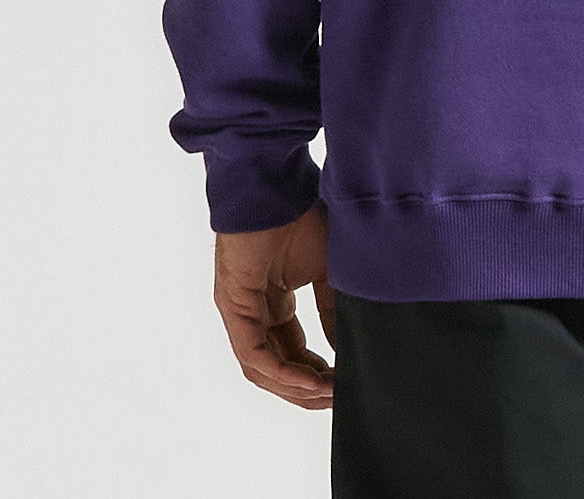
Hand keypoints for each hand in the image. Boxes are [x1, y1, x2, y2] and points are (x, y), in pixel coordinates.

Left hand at [213, 203, 336, 408]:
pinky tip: (309, 380)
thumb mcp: (328, 270)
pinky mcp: (233, 305)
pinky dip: (282, 371)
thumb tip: (350, 345)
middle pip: (277, 366)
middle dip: (307, 388)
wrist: (276, 183)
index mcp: (274, 299)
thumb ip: (335, 308)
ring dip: (295, 387)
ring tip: (328, 396)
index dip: (318, 372)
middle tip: (338, 400)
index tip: (345, 385)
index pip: (293, 350)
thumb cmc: (301, 214)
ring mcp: (240, 310)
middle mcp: (253, 310)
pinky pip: (254, 352)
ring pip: (263, 367)